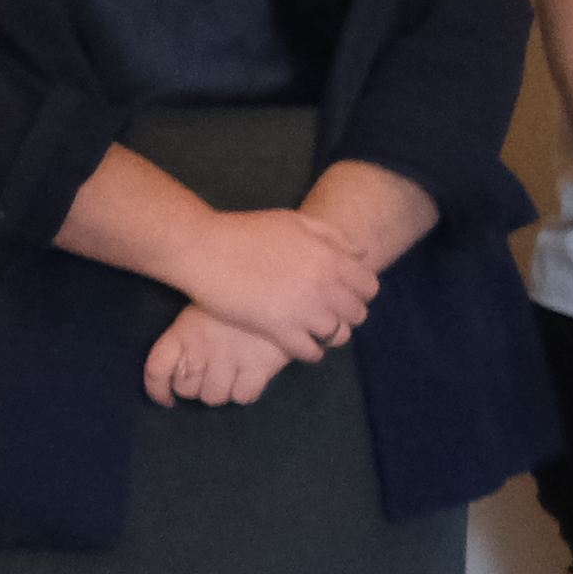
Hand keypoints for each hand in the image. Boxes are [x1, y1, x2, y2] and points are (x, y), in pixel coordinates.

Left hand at [143, 307, 290, 407]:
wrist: (279, 284)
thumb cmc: (238, 294)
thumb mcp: (205, 306)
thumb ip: (190, 336)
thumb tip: (184, 367)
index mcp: (183, 331)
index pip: (156, 371)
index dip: (158, 391)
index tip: (167, 400)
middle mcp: (200, 349)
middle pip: (186, 389)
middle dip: (196, 388)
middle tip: (210, 378)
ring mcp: (229, 359)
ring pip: (214, 397)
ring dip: (221, 391)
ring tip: (232, 378)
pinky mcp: (258, 367)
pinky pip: (243, 396)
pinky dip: (244, 392)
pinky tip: (250, 379)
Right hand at [179, 203, 377, 358]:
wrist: (203, 248)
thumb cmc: (246, 232)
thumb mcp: (295, 222)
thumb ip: (332, 236)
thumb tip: (362, 254)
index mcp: (331, 258)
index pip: (369, 287)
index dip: (360, 293)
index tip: (346, 295)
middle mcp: (324, 285)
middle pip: (357, 313)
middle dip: (347, 315)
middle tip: (331, 315)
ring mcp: (303, 309)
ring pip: (337, 335)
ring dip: (330, 335)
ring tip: (316, 331)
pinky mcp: (279, 329)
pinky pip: (310, 352)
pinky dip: (310, 351)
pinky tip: (300, 345)